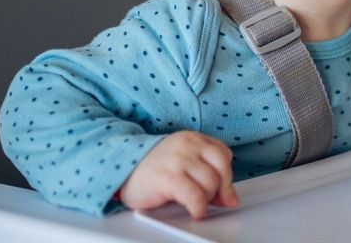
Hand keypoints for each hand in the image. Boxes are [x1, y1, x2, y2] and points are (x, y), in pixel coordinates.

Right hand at [119, 131, 238, 218]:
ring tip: (195, 203)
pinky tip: (194, 210)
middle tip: (210, 200)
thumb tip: (230, 198)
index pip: (223, 155)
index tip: (221, 190)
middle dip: (220, 189)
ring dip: (207, 199)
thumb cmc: (152, 170)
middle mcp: (188, 146)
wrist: (120, 170)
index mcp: (193, 139)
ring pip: (211, 183)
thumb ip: (207, 175)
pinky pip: (196, 196)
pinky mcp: (168, 177)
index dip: (226, 176)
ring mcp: (178, 160)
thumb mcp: (184, 166)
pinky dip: (199, 207)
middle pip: (221, 169)